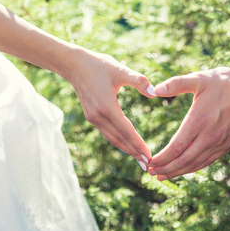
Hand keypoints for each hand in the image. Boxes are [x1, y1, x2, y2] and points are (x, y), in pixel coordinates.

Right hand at [67, 46, 155, 168]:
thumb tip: (155, 93)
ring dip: (127, 149)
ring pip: (113, 138)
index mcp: (107, 107)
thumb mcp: (121, 69)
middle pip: (120, 139)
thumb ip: (139, 81)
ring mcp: (94, 118)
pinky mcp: (92, 117)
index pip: (127, 131)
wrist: (75, 65)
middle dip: (134, 153)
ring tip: (140, 159)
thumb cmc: (100, 65)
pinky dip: (118, 141)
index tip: (149, 157)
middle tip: (148, 165)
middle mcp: (99, 116)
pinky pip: (108, 133)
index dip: (138, 145)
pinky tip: (127, 146)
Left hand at [148, 64, 229, 179]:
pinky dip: (194, 168)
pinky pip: (208, 161)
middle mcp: (209, 136)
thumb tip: (155, 89)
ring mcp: (220, 143)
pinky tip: (186, 168)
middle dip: (166, 169)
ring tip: (163, 175)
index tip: (149, 162)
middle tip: (151, 173)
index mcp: (199, 121)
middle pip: (184, 160)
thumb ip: (176, 84)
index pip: (176, 147)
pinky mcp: (228, 145)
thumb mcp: (200, 78)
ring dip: (178, 172)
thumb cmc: (225, 82)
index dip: (162, 158)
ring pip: (196, 164)